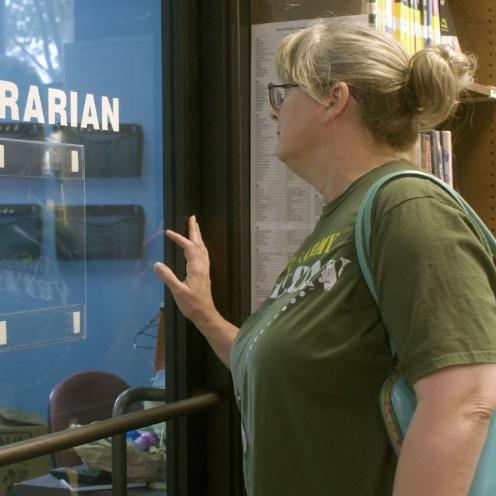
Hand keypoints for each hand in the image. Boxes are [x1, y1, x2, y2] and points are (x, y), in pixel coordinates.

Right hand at [154, 215, 218, 330]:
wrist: (205, 314)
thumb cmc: (192, 304)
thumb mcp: (178, 291)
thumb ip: (168, 277)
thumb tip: (157, 264)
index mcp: (196, 268)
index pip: (188, 247)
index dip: (179, 238)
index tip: (168, 232)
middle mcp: (202, 266)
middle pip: (199, 244)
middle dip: (195, 230)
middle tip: (192, 218)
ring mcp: (204, 270)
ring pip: (202, 249)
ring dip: (198, 237)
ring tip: (195, 228)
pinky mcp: (204, 274)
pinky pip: (203, 255)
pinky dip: (199, 246)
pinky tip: (198, 248)